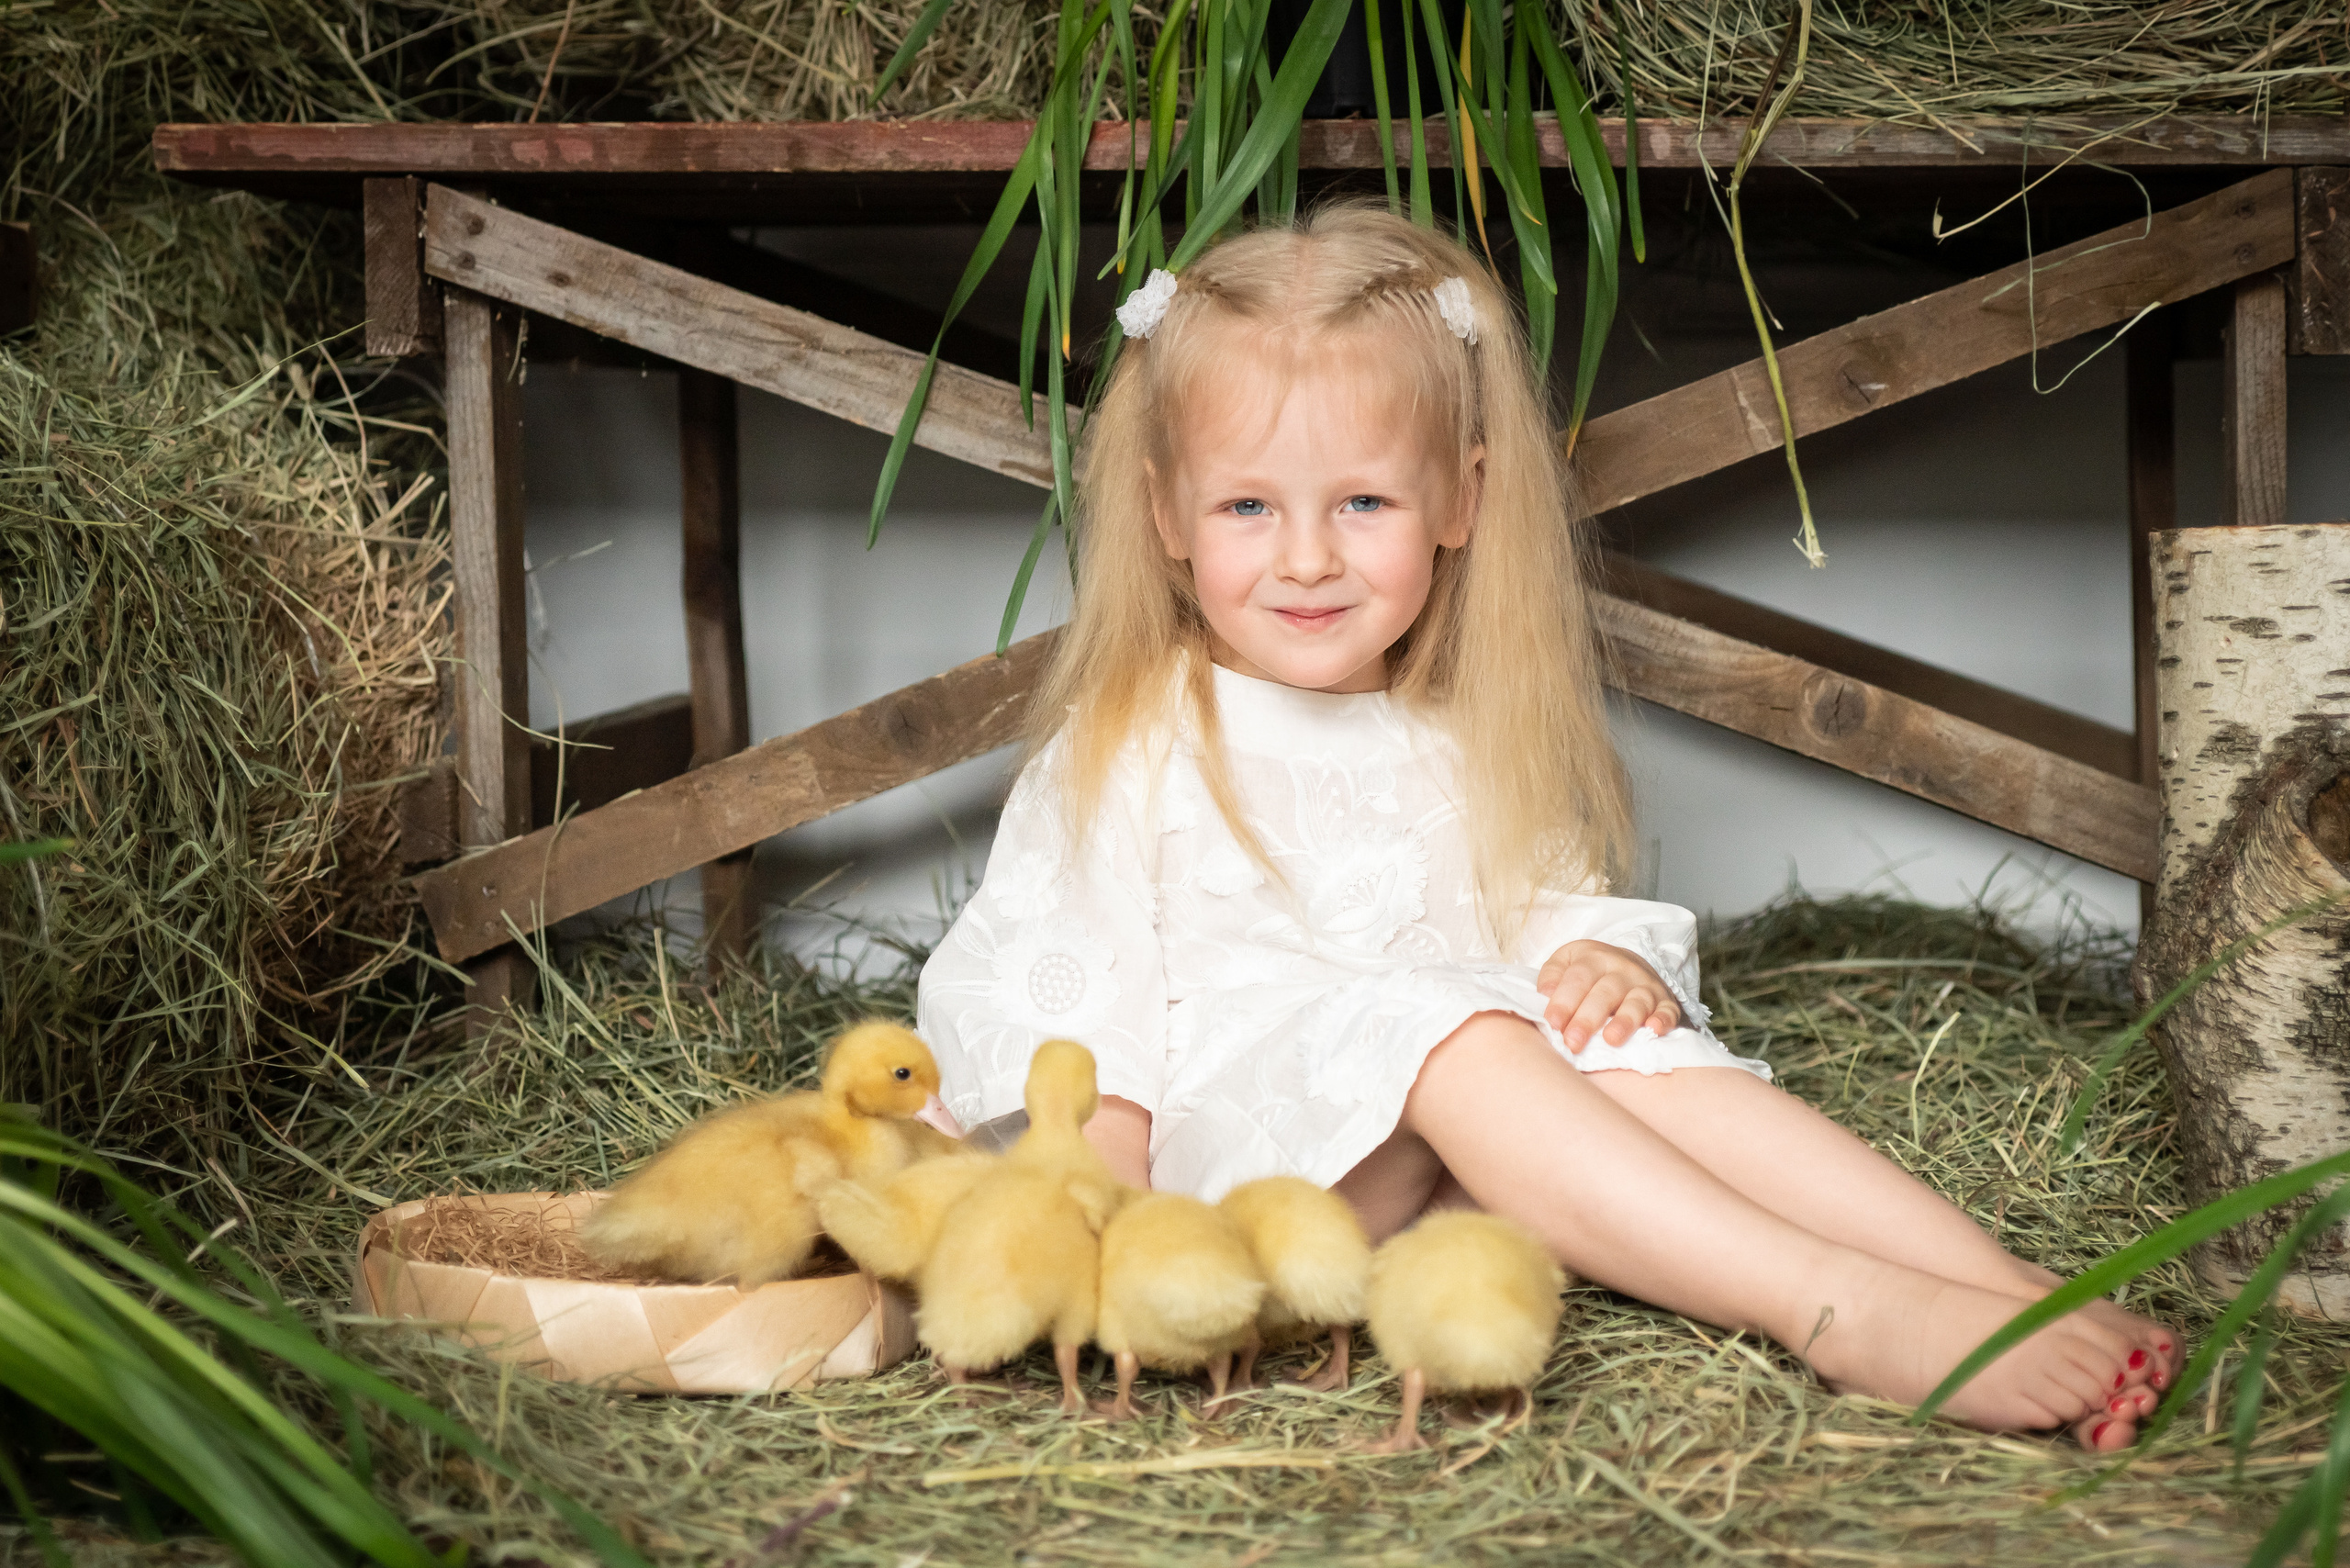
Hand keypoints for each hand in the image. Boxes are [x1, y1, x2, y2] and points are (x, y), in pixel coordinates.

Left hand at [1536, 940, 1680, 1051]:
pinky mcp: (1666, 1003)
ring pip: (1637, 1002)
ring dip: (1625, 1021)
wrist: (1629, 965)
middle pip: (1605, 992)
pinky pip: (1667, 1011)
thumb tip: (1544, 993)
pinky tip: (1653, 1030)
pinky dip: (1662, 1020)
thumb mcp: (1565, 962)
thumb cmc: (1588, 972)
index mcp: (1594, 958)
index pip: (1578, 978)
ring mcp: (1646, 986)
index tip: (1552, 1023)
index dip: (1564, 1000)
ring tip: (1611, 1040)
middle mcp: (1622, 970)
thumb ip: (1551, 976)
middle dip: (1588, 1019)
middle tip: (1573, 1042)